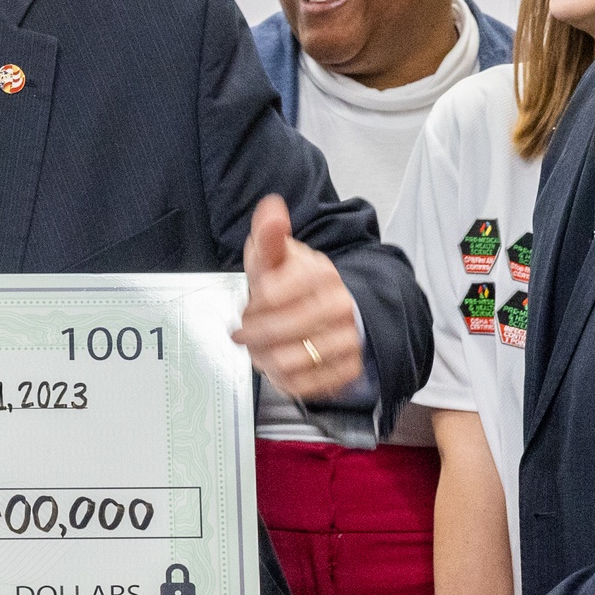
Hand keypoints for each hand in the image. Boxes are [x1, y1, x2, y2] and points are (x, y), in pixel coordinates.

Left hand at [235, 197, 363, 403]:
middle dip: (253, 335)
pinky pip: (306, 385)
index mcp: (321, 273)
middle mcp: (340, 305)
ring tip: (262, 350)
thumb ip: (269, 235)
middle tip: (247, 333)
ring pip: (289, 361)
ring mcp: (347, 338)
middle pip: (277, 331)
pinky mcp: (348, 368)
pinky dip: (284, 379)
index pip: (270, 295)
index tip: (250, 305)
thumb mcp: (277, 257)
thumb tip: (271, 209)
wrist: (329, 309)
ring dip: (265, 359)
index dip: (251, 305)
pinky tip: (280, 364)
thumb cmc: (293, 282)